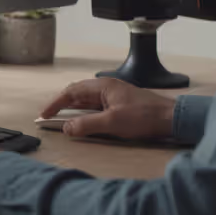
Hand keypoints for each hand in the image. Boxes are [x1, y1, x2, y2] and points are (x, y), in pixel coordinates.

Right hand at [39, 78, 175, 139]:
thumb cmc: (144, 117)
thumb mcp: (112, 123)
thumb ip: (87, 125)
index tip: (44, 115)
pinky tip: (83, 122)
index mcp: (102, 86)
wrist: (172, 119)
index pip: (71, 92)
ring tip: (61, 121)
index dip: (55, 103)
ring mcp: (113, 95)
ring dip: (73, 110)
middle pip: (77, 94)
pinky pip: (95, 107)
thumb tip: (66, 128)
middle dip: (61, 105)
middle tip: (49, 118)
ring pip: (86, 101)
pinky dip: (84, 114)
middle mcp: (106, 87)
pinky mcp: (119, 104)